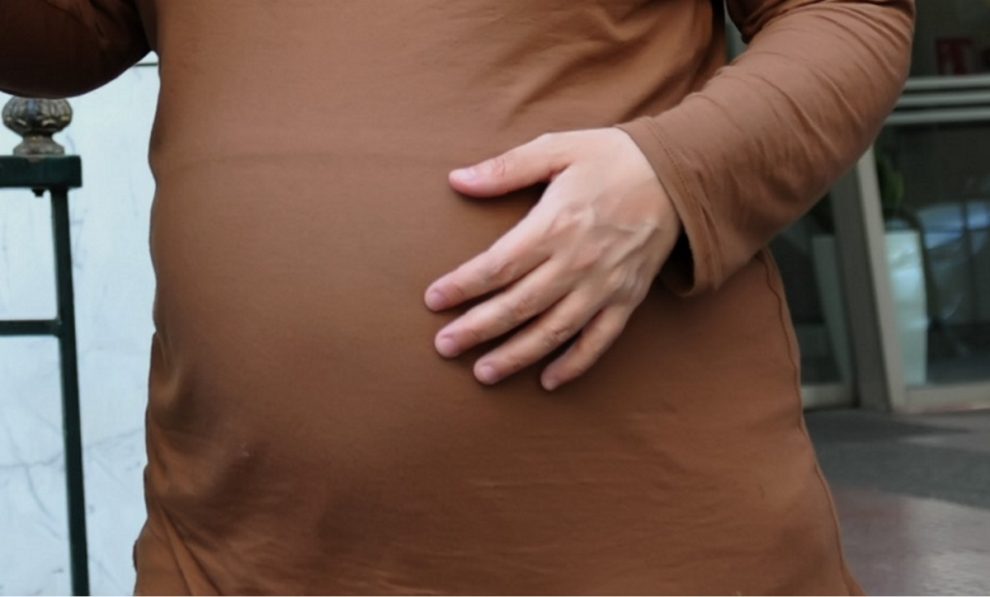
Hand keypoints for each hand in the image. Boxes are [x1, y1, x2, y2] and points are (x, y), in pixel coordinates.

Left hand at [424, 128, 681, 390]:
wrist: (678, 174)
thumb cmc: (611, 158)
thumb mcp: (558, 148)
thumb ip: (506, 168)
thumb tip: (458, 180)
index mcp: (555, 224)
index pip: (498, 266)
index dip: (462, 286)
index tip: (433, 301)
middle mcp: (578, 262)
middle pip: (518, 306)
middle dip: (477, 329)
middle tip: (444, 347)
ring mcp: (604, 286)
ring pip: (553, 331)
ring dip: (516, 355)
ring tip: (483, 372)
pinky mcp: (627, 299)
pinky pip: (599, 341)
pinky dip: (575, 365)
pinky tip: (548, 381)